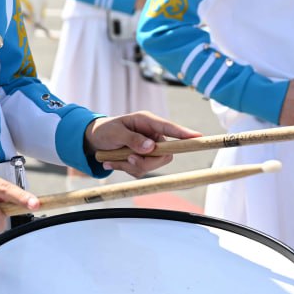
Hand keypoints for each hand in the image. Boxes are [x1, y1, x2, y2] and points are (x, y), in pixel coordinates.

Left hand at [84, 111, 200, 176]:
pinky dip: (126, 169)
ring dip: (131, 166)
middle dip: (145, 161)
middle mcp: (152, 135)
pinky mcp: (143, 159)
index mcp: (148, 122)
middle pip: (164, 155)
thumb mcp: (116, 132)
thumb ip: (132, 139)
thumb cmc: (105, 130)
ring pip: (152, 166)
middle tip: (129, 159)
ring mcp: (149, 148)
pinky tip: (113, 161)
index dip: (184, 133)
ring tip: (113, 158)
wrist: (94, 140)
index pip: (170, 128)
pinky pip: (141, 171)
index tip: (198, 138)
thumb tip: (151, 147)